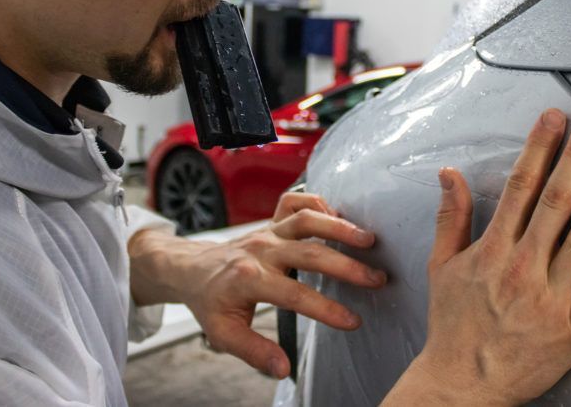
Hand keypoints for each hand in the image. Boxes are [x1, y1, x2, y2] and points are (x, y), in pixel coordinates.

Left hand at [128, 192, 385, 378]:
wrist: (192, 269)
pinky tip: (338, 214)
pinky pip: (293, 202)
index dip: (326, 309)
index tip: (353, 321)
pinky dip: (317, 202)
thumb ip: (254, 351)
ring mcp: (268, 231)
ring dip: (340, 227)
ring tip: (369, 240)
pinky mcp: (271, 221)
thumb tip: (283, 368)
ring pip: (307, 220)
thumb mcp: (223, 333)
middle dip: (347, 266)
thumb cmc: (211, 303)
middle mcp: (262, 250)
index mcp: (249, 279)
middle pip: (310, 252)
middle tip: (377, 279)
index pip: (295, 294)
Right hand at [385, 109, 570, 405]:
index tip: (553, 121)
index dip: (539, 149)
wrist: (462, 383)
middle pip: (557, 202)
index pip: (520, 187)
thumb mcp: (441, 267)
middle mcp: (524, 265)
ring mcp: (552, 295)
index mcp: (493, 249)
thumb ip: (451, 218)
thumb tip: (450, 176)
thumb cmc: (454, 327)